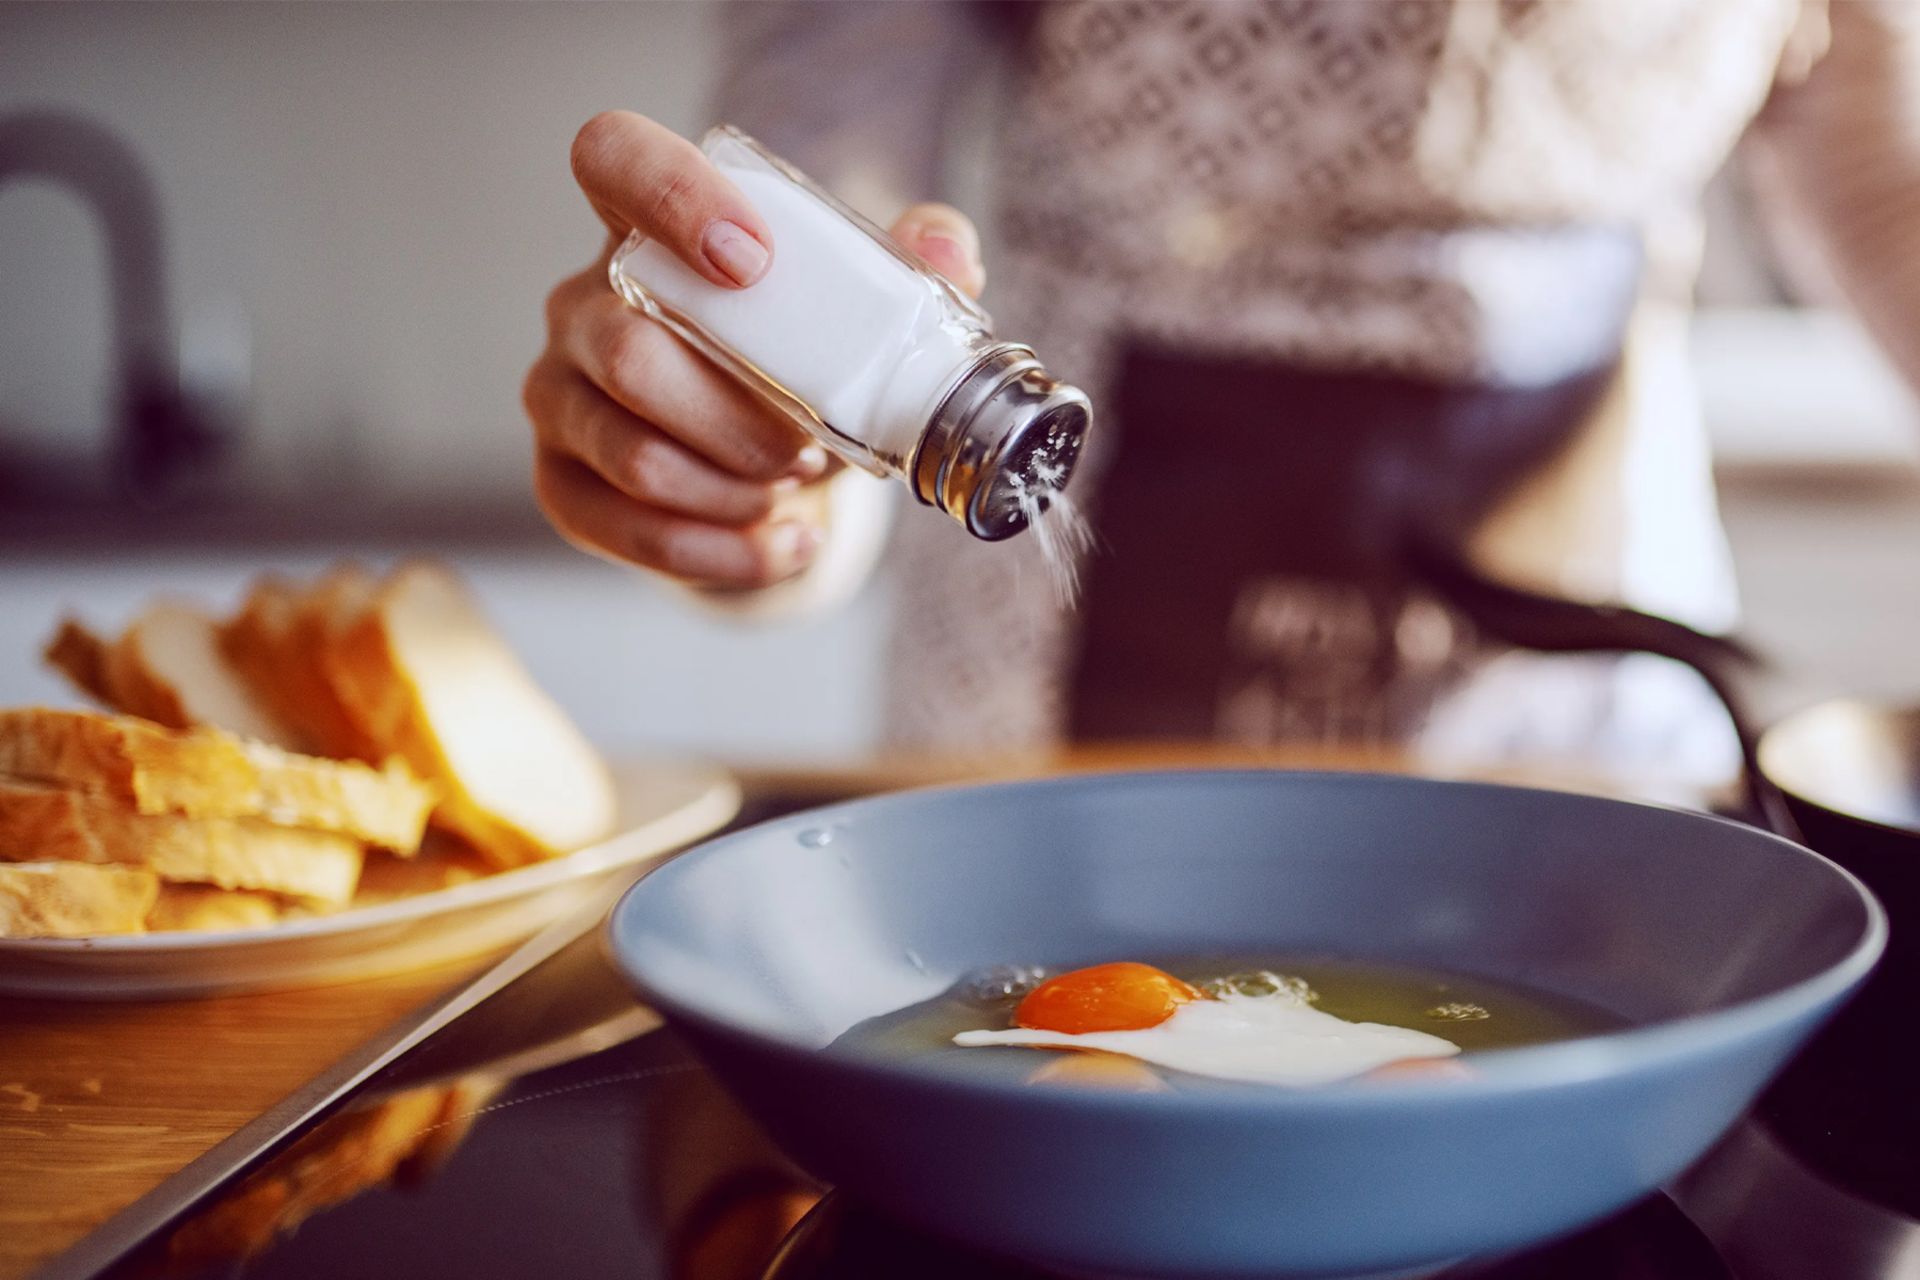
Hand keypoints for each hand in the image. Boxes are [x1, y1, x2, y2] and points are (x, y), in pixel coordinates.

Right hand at [525, 110, 984, 588]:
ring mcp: (559, 395)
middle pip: (627, 351)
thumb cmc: (802, 360)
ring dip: (736, 489)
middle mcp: (582, 304)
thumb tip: (950, 253)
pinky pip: (630, 532)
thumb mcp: (858, 308)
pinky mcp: (562, 484)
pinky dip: (725, 553)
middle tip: (810, 444)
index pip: (613, 157)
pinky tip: (786, 546)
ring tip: (796, 489)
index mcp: (646, 228)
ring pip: (634, 455)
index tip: (752, 261)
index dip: (670, 196)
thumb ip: (908, 267)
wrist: (772, 460)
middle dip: (740, 417)